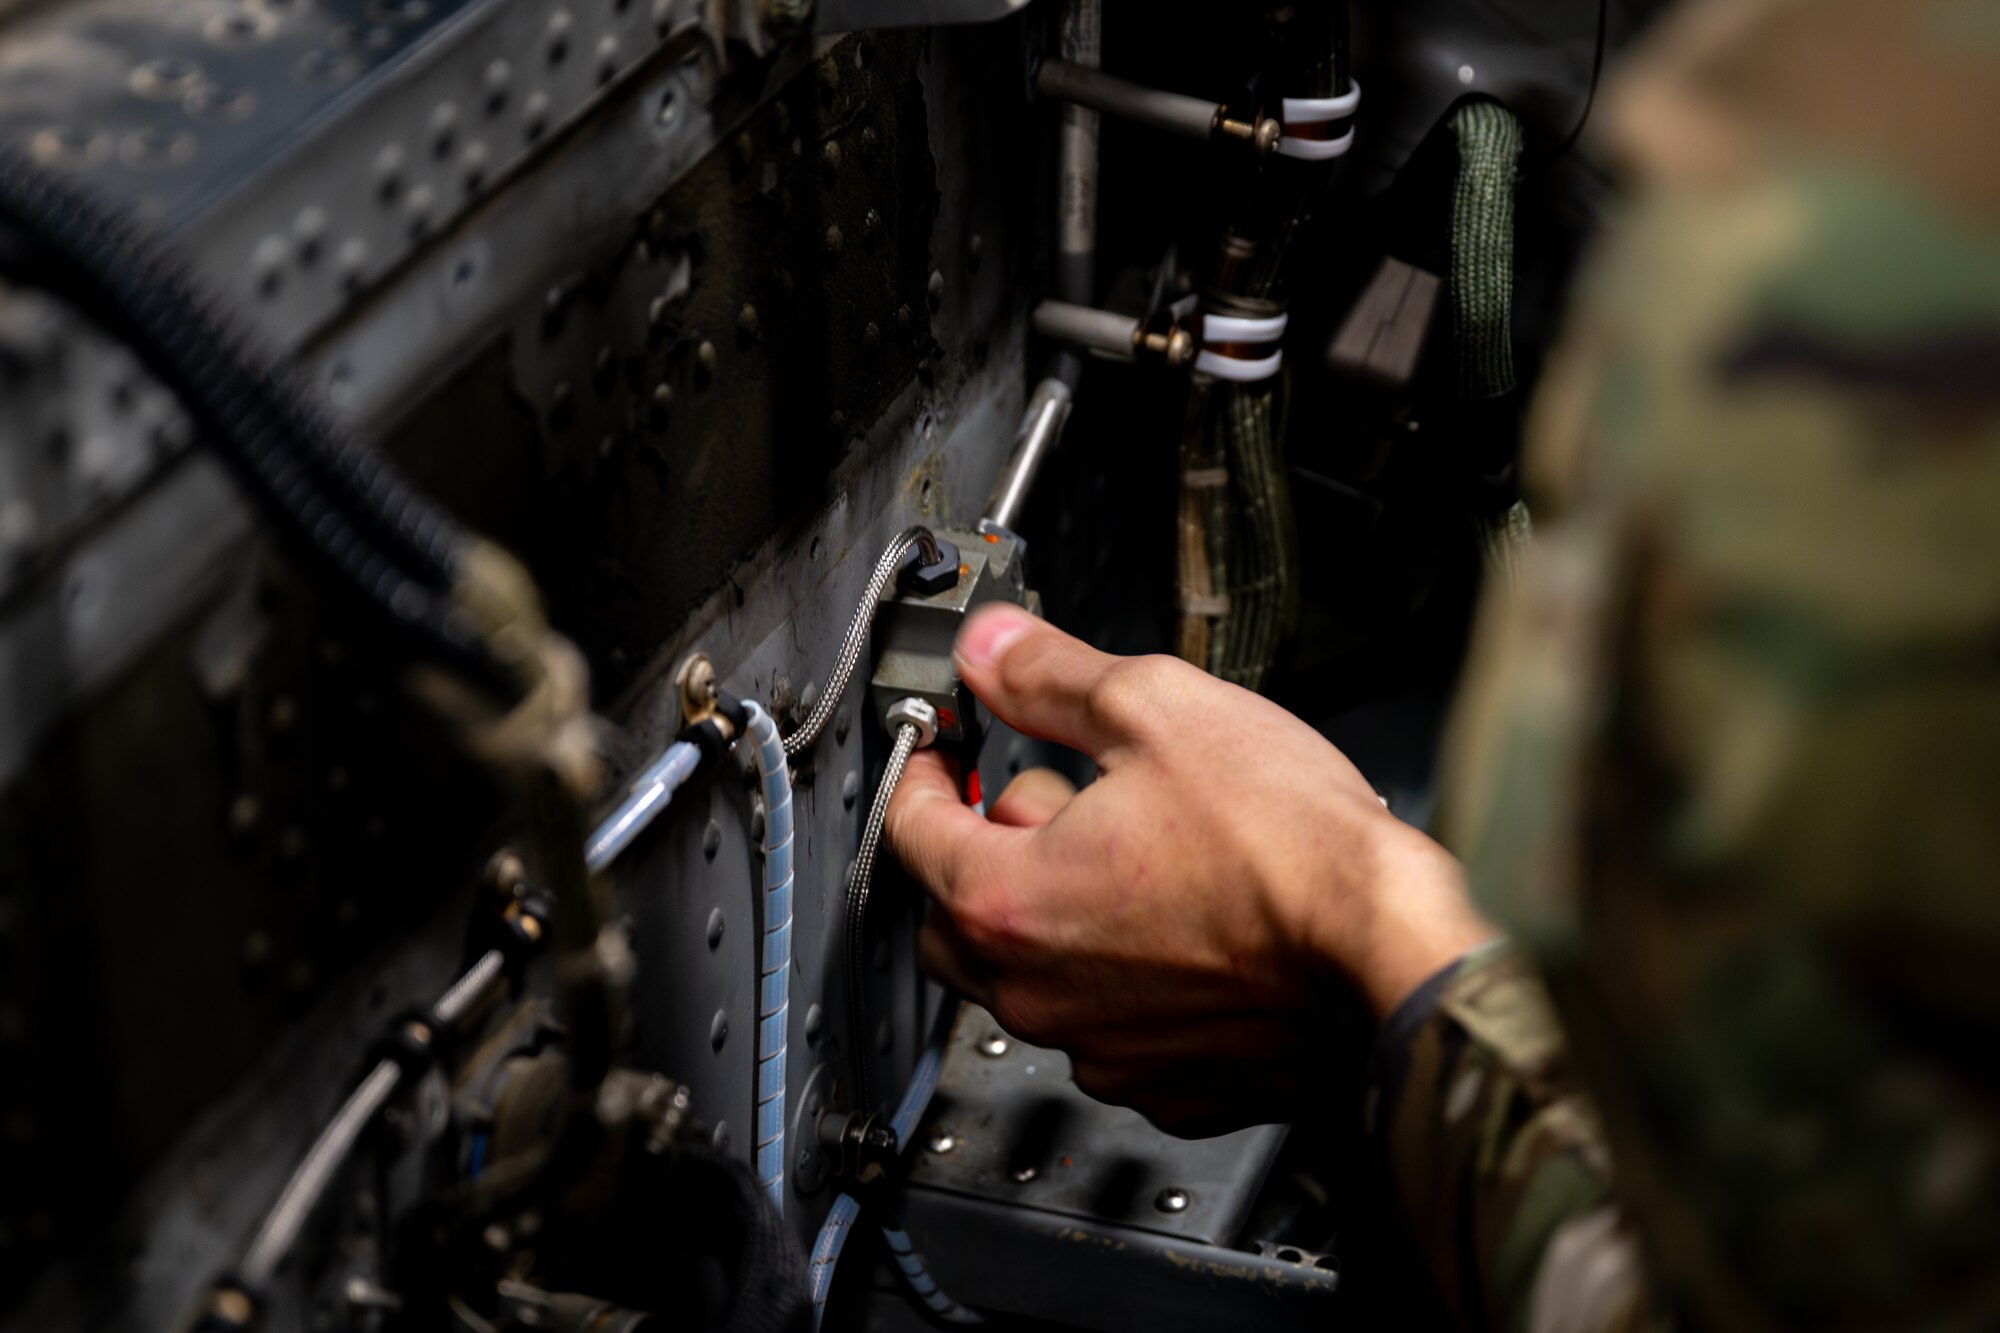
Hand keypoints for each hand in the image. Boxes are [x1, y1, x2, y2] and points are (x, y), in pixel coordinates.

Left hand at [884, 604, 1492, 1135]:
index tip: (940, 750)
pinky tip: (1178, 936)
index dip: (922, 773)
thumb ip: (1053, 678)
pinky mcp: (1168, 1089)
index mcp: (1010, 901)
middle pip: (953, 921)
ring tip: (1132, 864)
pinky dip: (1120, 987)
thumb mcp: (1158, 711)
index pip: (910, 831)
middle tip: (1044, 807)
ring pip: (1031, 982)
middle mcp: (1040, 993)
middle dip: (979, 856)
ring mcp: (1104, 1052)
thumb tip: (992, 650)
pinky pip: (1108, 1033)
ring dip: (1051, 924)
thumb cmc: (1290, 852)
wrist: (1394, 956)